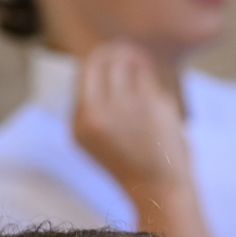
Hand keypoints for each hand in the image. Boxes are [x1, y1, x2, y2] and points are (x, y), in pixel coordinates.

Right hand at [73, 43, 191, 204]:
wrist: (156, 186)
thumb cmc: (127, 161)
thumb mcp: (92, 138)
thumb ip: (90, 103)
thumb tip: (99, 61)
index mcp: (80, 121)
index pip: (85, 68)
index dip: (100, 56)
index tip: (111, 53)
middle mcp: (97, 112)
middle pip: (105, 58)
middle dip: (118, 50)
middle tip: (128, 51)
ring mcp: (125, 106)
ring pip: (129, 62)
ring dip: (136, 59)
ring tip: (141, 66)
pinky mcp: (151, 104)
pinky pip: (148, 76)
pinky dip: (150, 76)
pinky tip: (152, 88)